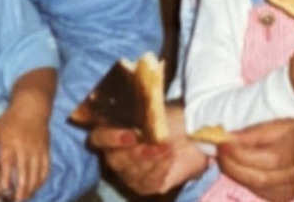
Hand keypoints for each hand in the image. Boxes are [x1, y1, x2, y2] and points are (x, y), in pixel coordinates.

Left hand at [0, 96, 49, 200]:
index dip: (7, 179)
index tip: (4, 191)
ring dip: (32, 186)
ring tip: (26, 196)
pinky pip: (46, 166)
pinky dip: (43, 178)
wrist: (33, 106)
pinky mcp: (46, 148)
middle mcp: (24, 147)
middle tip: (17, 200)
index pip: (8, 165)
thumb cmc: (12, 118)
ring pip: (37, 172)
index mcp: (10, 143)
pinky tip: (38, 185)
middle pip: (24, 172)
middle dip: (21, 189)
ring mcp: (37, 149)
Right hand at [88, 103, 207, 194]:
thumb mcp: (157, 109)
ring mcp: (130, 172)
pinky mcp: (146, 185)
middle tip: (154, 145)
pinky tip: (170, 158)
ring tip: (168, 148)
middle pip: (114, 160)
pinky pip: (148, 182)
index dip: (110, 138)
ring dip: (151, 160)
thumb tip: (139, 108)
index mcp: (114, 132)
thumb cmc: (172, 118)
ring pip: (131, 173)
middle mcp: (117, 154)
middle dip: (135, 154)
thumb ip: (141, 111)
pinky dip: (160, 170)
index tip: (131, 135)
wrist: (195, 134)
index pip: (99, 138)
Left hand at [218, 118, 293, 201]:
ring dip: (232, 170)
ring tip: (222, 154)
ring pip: (254, 185)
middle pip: (259, 176)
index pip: (270, 158)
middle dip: (232, 162)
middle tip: (218, 146)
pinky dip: (240, 176)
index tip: (224, 138)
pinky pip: (254, 189)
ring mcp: (288, 190)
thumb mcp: (286, 119)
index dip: (243, 151)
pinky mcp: (279, 197)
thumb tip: (231, 135)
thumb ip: (260, 128)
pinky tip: (233, 163)